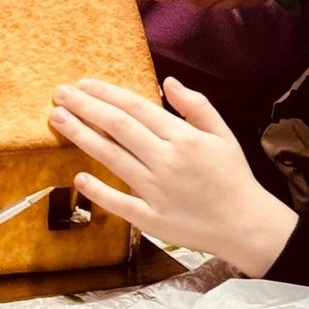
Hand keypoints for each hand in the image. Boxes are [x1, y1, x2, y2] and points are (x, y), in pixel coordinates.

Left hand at [48, 76, 297, 276]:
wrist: (250, 227)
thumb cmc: (233, 178)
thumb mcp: (222, 135)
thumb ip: (196, 106)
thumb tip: (168, 81)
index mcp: (183, 138)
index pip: (135, 108)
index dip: (106, 94)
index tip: (82, 84)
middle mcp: (167, 161)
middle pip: (117, 128)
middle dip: (84, 107)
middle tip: (58, 94)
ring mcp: (158, 192)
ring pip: (112, 158)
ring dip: (81, 136)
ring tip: (57, 118)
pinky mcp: (154, 220)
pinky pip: (121, 204)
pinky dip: (99, 191)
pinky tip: (79, 177)